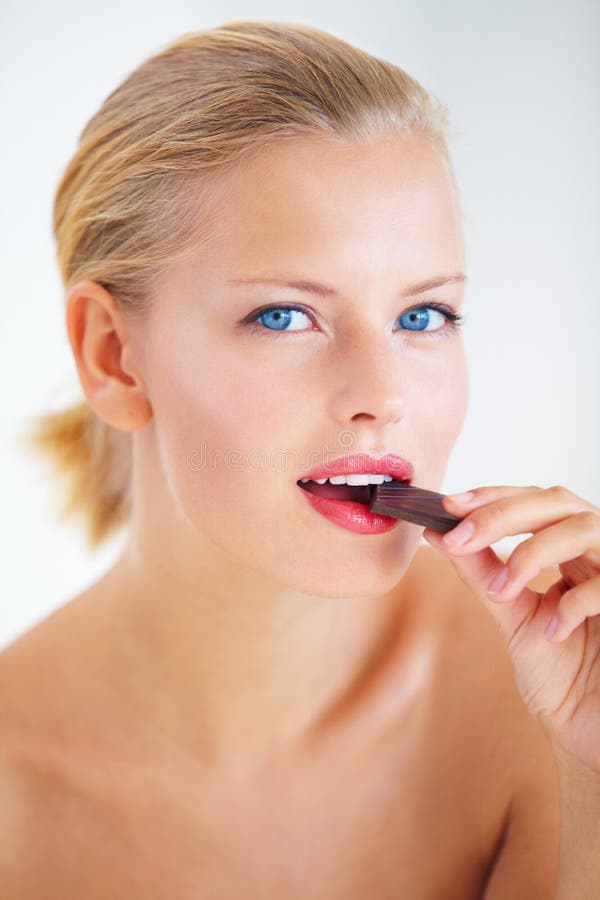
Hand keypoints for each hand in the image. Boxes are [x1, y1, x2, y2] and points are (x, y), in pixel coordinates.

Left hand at [422, 484, 599, 774]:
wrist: (587, 726)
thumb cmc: (558, 673)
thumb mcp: (512, 614)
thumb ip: (482, 572)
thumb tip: (438, 532)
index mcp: (571, 548)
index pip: (534, 500)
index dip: (493, 497)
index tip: (449, 505)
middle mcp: (597, 552)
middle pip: (558, 501)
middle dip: (502, 514)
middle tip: (460, 537)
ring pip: (584, 526)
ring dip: (532, 551)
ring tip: (502, 588)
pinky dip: (573, 602)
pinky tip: (553, 630)